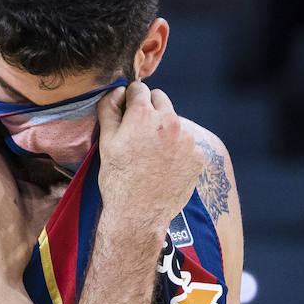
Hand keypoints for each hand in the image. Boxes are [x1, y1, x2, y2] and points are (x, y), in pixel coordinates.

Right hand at [96, 81, 204, 238]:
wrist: (139, 214)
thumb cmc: (118, 179)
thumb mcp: (106, 142)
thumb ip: (109, 109)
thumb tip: (116, 91)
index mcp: (144, 114)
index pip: (139, 89)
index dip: (129, 99)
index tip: (126, 111)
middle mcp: (170, 121)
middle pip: (161, 99)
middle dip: (150, 109)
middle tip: (139, 132)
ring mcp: (187, 139)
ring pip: (175, 122)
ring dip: (165, 130)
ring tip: (152, 155)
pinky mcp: (198, 156)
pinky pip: (187, 144)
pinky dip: (178, 150)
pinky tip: (165, 167)